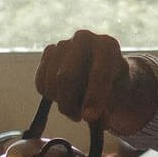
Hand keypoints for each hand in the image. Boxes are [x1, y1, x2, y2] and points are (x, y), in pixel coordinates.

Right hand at [35, 30, 157, 133]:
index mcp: (107, 46)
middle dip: (70, 103)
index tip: (89, 118)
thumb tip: (90, 118)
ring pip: (52, 81)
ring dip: (61, 102)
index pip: (98, 72)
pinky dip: (50, 96)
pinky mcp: (48, 52)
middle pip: (66, 76)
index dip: (93, 97)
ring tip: (74, 108)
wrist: (101, 72)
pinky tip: (63, 96)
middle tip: (78, 117)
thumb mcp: (116, 97)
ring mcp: (63, 43)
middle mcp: (84, 38)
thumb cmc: (111, 85)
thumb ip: (105, 108)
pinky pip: (41, 82)